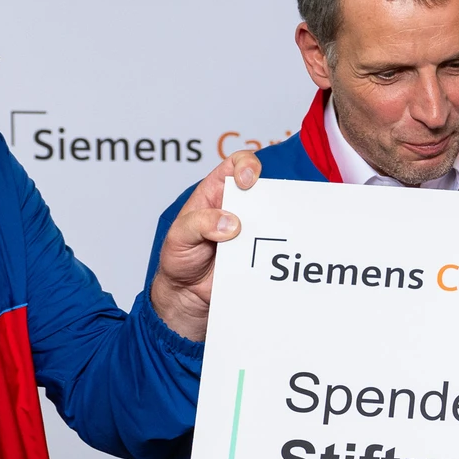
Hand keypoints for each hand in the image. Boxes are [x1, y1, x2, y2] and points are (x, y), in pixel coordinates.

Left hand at [148, 150, 260, 339]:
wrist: (187, 294)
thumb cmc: (179, 258)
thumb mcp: (179, 236)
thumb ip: (200, 224)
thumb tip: (231, 223)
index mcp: (215, 193)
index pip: (236, 165)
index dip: (246, 165)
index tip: (247, 181)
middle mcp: (237, 209)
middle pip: (264, 190)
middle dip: (271, 197)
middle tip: (264, 215)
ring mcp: (251, 232)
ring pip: (275, 220)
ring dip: (276, 228)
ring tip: (268, 240)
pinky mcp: (260, 254)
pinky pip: (275, 250)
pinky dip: (279, 254)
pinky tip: (275, 260)